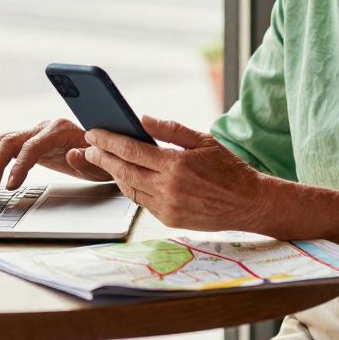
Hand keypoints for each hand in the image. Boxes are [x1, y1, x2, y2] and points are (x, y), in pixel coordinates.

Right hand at [0, 118, 111, 190]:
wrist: (106, 151)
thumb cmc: (104, 158)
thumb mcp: (101, 164)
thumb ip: (87, 160)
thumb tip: (72, 154)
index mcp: (61, 129)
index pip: (32, 146)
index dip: (19, 166)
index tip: (10, 185)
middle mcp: (45, 127)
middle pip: (12, 140)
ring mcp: (37, 132)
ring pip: (6, 141)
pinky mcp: (32, 141)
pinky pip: (9, 145)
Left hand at [83, 115, 265, 230]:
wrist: (249, 203)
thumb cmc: (229, 169)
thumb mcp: (203, 141)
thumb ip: (171, 130)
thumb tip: (142, 119)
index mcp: (175, 165)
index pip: (131, 149)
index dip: (108, 141)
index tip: (94, 133)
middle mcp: (168, 189)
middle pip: (124, 171)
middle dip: (103, 158)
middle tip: (89, 147)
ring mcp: (167, 207)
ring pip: (129, 189)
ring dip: (114, 174)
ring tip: (104, 161)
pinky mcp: (169, 220)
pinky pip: (142, 202)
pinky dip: (131, 188)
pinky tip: (126, 177)